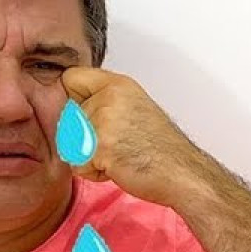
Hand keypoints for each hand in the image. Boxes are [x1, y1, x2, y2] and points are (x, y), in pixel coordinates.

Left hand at [61, 68, 209, 207]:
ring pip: (70, 143)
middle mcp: (109, 98)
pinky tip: (118, 168)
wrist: (183, 173)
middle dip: (83, 136)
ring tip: (118, 156)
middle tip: (116, 144)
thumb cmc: (162, 149)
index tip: (88, 114)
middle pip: (67, 117)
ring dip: (88, 156)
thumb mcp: (135, 108)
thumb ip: (105, 101)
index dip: (74, 99)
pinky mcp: (101, 147)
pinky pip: (78, 165)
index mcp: (118, 85)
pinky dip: (94, 173)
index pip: (71, 78)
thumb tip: (73, 109)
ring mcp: (104, 122)